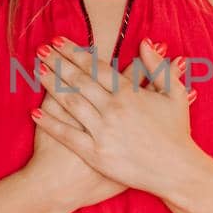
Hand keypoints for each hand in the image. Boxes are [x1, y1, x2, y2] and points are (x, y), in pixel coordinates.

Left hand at [31, 35, 199, 199]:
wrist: (176, 171)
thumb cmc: (177, 132)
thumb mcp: (176, 94)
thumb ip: (159, 67)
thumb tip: (144, 43)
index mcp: (130, 94)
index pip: (95, 66)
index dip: (75, 52)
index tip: (59, 42)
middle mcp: (113, 110)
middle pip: (78, 80)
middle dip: (58, 63)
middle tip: (42, 50)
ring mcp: (103, 132)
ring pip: (70, 103)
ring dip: (52, 85)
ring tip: (38, 71)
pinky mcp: (96, 154)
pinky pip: (67, 135)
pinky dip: (50, 122)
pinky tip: (36, 112)